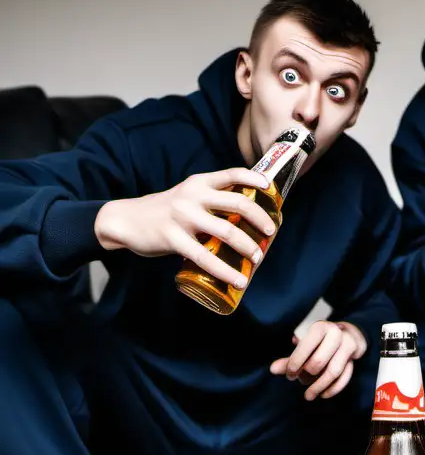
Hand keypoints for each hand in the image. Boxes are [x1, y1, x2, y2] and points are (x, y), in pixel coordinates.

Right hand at [94, 168, 276, 288]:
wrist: (125, 219)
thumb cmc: (164, 211)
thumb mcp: (186, 196)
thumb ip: (209, 200)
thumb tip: (245, 219)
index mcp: (198, 183)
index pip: (232, 174)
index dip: (254, 179)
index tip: (270, 188)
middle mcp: (193, 196)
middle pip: (238, 203)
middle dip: (260, 218)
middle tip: (270, 231)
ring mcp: (183, 216)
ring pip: (227, 231)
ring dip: (249, 246)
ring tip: (257, 258)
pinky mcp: (173, 238)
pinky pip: (205, 257)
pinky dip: (226, 271)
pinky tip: (238, 280)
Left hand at [270, 321, 366, 400]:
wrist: (347, 333)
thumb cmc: (320, 340)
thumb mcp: (305, 344)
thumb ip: (290, 358)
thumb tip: (273, 370)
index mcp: (320, 328)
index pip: (305, 348)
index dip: (294, 364)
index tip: (290, 374)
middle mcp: (336, 334)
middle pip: (319, 362)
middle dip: (306, 375)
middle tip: (299, 380)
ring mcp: (348, 346)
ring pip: (333, 372)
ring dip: (319, 386)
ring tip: (308, 395)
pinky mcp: (355, 358)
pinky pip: (345, 377)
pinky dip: (333, 389)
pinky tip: (323, 395)